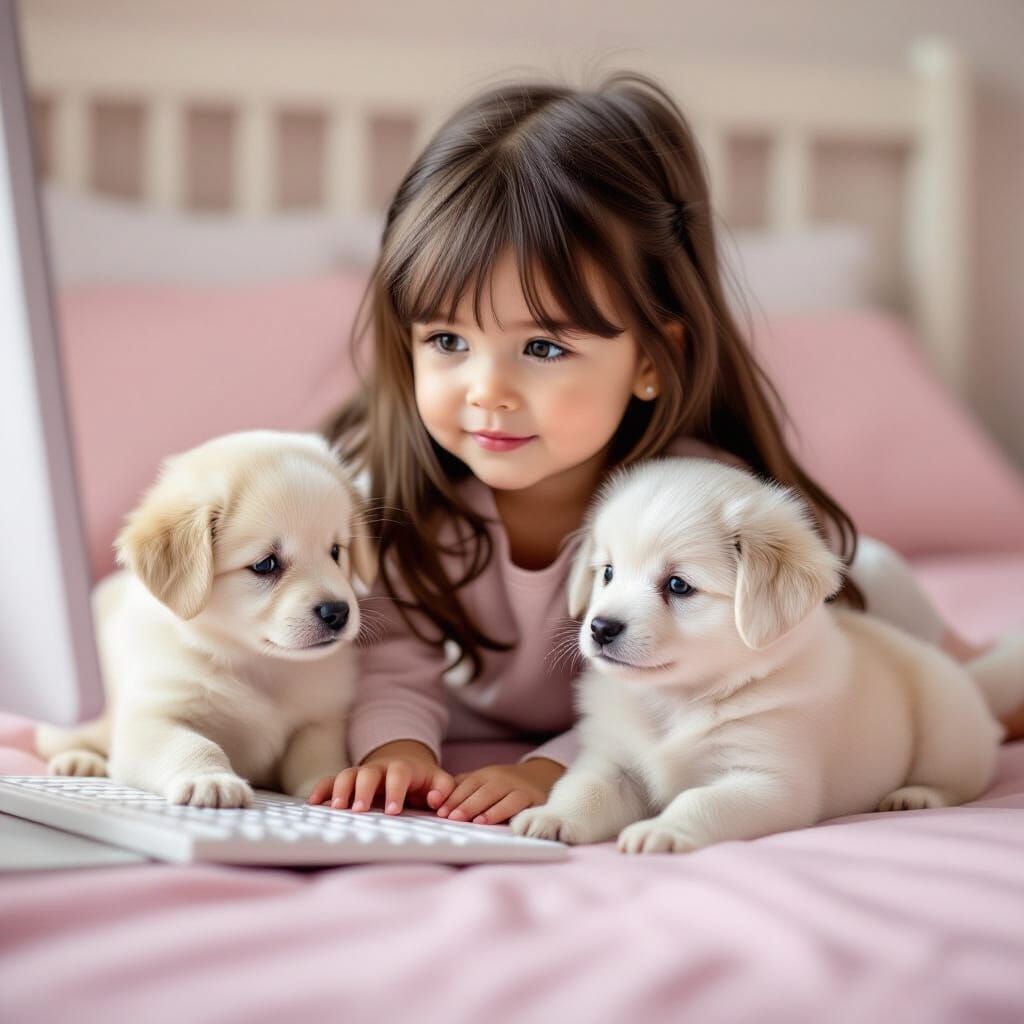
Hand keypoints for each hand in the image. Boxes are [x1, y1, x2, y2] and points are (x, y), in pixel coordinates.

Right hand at [307, 739, 454, 814]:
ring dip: (340, 790)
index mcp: (402, 769)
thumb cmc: (420, 778)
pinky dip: (322, 789)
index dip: (395, 791)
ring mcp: (361, 773)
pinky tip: (313, 803)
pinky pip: (331, 780)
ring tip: (337, 809)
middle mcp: (379, 769)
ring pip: (347, 775)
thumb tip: (438, 800)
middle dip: (363, 791)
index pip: (398, 775)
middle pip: (368, 774)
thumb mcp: (437, 780)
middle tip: (360, 810)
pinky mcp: (348, 780)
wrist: (403, 760)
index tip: (393, 810)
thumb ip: (443, 788)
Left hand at [437, 758, 564, 824]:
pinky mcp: (533, 799)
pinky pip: (519, 805)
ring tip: (474, 822)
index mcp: (486, 775)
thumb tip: (435, 801)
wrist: (541, 776)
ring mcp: (518, 788)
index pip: (467, 784)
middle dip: (466, 804)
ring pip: (500, 796)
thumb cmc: (505, 784)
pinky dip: (507, 813)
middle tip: (452, 818)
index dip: (453, 798)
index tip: (440, 811)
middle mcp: (502, 779)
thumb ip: (462, 788)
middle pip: (481, 790)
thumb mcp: (484, 781)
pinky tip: (500, 823)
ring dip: (486, 809)